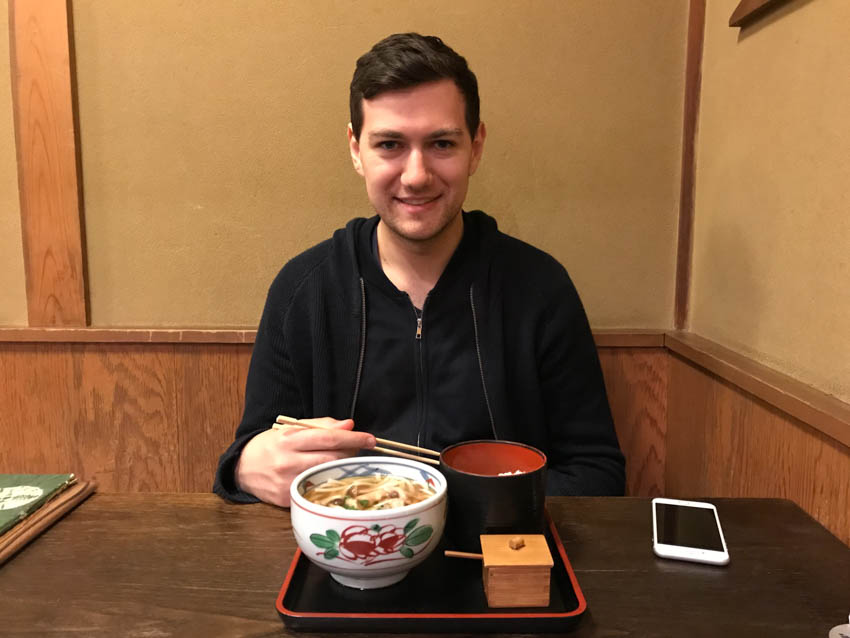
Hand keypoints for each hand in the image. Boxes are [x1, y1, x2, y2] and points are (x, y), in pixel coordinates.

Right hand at [235, 417, 375, 506]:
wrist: (242, 468)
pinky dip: (328, 484)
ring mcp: (287, 483)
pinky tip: (329, 478)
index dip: (353, 439)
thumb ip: (321, 425)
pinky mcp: (287, 500)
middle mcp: (288, 462)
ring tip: (344, 462)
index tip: (371, 439)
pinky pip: (316, 492)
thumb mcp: (292, 429)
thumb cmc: (271, 445)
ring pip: (327, 477)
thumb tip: (349, 425)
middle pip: (332, 459)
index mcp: (289, 440)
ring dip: (342, 469)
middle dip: (351, 454)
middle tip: (358, 450)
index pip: (328, 438)